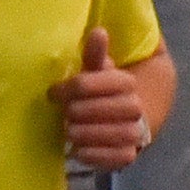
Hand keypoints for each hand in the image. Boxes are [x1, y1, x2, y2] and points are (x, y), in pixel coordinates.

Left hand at [55, 27, 150, 168]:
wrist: (123, 117)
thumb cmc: (101, 91)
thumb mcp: (97, 72)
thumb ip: (95, 55)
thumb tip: (97, 32)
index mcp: (128, 82)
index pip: (106, 82)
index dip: (76, 87)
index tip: (53, 93)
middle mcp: (135, 107)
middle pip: (112, 108)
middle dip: (83, 110)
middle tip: (64, 113)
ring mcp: (135, 132)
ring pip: (119, 134)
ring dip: (90, 133)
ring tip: (68, 131)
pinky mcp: (129, 154)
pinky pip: (120, 158)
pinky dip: (98, 155)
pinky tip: (77, 151)